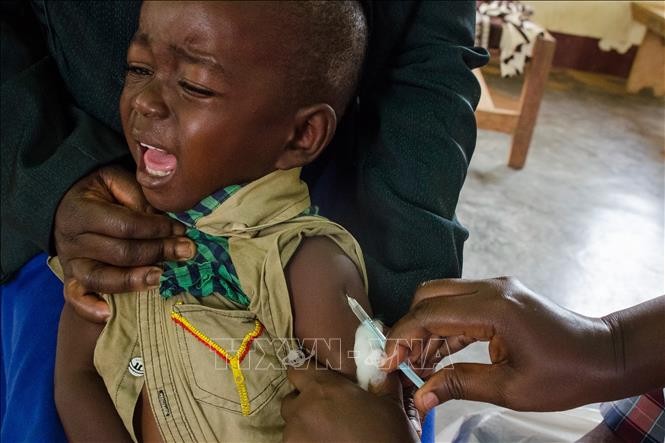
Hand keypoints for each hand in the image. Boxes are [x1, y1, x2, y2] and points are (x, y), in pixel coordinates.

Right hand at [54, 165, 194, 321]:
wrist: (68, 204)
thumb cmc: (102, 192)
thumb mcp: (118, 182)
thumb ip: (140, 198)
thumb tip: (168, 220)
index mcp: (81, 211)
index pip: (125, 225)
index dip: (156, 229)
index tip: (181, 230)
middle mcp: (72, 240)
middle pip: (120, 253)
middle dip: (158, 252)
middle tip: (187, 251)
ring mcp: (70, 263)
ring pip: (102, 278)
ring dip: (135, 280)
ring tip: (162, 278)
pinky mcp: (72, 279)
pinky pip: (76, 299)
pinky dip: (90, 308)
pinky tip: (109, 314)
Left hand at [281, 363, 417, 442]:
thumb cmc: (387, 434)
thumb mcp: (390, 403)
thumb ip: (380, 381)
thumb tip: (382, 366)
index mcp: (323, 387)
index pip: (298, 370)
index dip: (306, 375)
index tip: (315, 382)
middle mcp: (303, 408)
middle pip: (291, 400)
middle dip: (304, 404)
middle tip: (325, 413)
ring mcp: (294, 434)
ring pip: (291, 425)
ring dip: (305, 426)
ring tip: (328, 434)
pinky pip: (295, 442)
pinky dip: (306, 442)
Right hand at [383, 277, 615, 413]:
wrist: (604, 355)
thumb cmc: (565, 374)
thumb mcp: (510, 388)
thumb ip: (460, 384)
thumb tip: (421, 395)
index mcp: (494, 307)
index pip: (430, 313)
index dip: (402, 337)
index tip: (387, 362)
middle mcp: (491, 288)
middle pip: (430, 295)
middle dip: (409, 327)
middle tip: (401, 361)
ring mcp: (496, 289)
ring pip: (442, 298)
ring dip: (426, 328)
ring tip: (417, 365)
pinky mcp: (500, 297)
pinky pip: (461, 306)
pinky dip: (444, 328)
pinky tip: (437, 356)